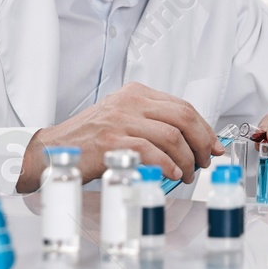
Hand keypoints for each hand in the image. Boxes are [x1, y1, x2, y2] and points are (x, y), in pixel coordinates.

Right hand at [15, 82, 221, 192]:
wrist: (54, 148)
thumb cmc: (91, 138)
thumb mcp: (124, 119)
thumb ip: (154, 124)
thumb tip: (193, 142)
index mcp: (136, 93)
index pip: (183, 106)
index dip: (204, 128)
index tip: (213, 146)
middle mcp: (130, 102)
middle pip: (183, 117)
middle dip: (202, 142)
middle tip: (204, 162)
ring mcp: (120, 120)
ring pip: (172, 136)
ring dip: (186, 160)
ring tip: (185, 174)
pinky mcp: (112, 141)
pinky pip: (151, 152)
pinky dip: (167, 166)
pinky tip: (170, 175)